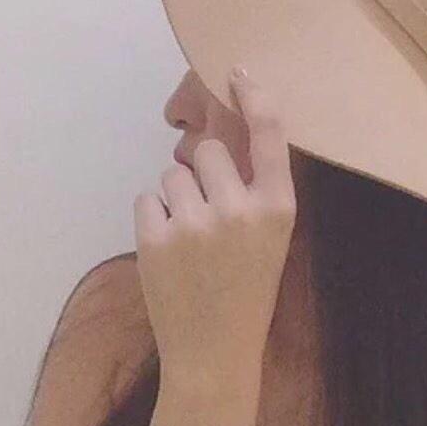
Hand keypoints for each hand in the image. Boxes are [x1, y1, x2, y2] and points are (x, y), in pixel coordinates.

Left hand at [133, 66, 297, 391]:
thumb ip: (256, 190)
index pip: (270, 134)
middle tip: (210, 214)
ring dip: (177, 196)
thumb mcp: (271, 238)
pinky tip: (169, 250)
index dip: (254, 97)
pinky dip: (154, 217)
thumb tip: (223, 139)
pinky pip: (147, 197)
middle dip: (204, 173)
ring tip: (189, 240)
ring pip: (173, 172)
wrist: (214, 353)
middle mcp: (240, 208)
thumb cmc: (247, 291)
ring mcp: (195, 223)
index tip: (237, 72)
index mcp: (278, 208)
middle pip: (208, 150)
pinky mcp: (155, 237)